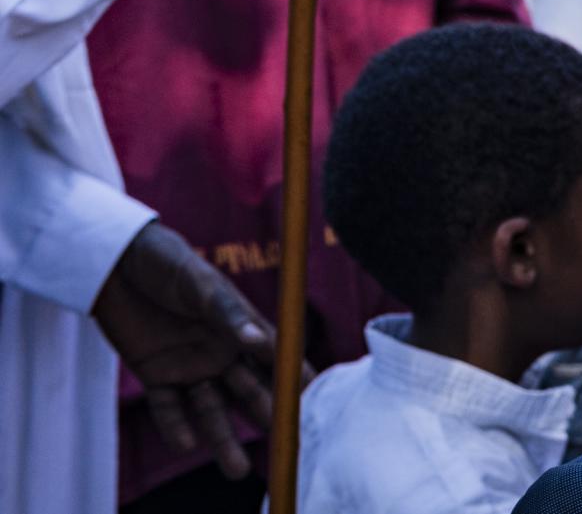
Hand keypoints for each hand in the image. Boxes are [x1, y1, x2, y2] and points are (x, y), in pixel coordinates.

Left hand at [93, 222, 295, 479]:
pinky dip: (175, 425)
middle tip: (283, 449)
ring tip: (236, 471)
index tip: (316, 406)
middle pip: (247, 392)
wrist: (114, 261)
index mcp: (241, 327)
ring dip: (222, 438)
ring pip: (211, 409)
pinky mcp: (155, 374)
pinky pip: (168, 407)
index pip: (276, 360)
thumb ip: (229, 315)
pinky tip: (185, 443)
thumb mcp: (200, 285)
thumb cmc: (168, 263)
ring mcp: (188, 365)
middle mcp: (220, 351)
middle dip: (264, 420)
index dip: (296, 382)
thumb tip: (262, 342)